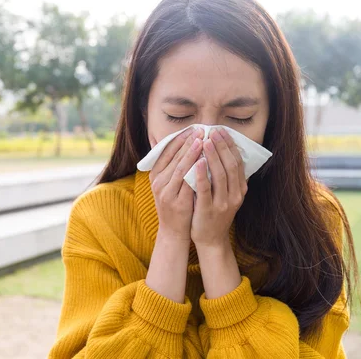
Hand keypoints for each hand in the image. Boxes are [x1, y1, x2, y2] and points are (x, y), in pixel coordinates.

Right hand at [149, 127, 203, 241]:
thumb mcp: (169, 183)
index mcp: (155, 175)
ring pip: (180, 169)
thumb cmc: (175, 203)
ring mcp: (167, 193)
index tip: (192, 129)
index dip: (180, 139)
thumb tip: (185, 143)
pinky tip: (205, 162)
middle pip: (174, 158)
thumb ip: (174, 166)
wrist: (174, 231)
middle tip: (200, 130)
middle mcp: (158, 183)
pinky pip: (188, 184)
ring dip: (192, 154)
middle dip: (188, 143)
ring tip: (203, 141)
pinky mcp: (177, 203)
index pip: (166, 151)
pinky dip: (196, 172)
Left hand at [191, 128, 247, 247]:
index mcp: (240, 189)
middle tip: (213, 131)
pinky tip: (197, 162)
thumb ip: (227, 177)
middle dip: (222, 147)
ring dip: (213, 157)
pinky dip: (202, 175)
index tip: (221, 131)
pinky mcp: (208, 210)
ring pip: (220, 176)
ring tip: (206, 142)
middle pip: (230, 166)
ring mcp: (222, 203)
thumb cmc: (215, 212)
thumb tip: (225, 152)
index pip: (238, 162)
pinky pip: (205, 190)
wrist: (211, 239)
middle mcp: (234, 195)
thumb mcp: (227, 195)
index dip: (230, 146)